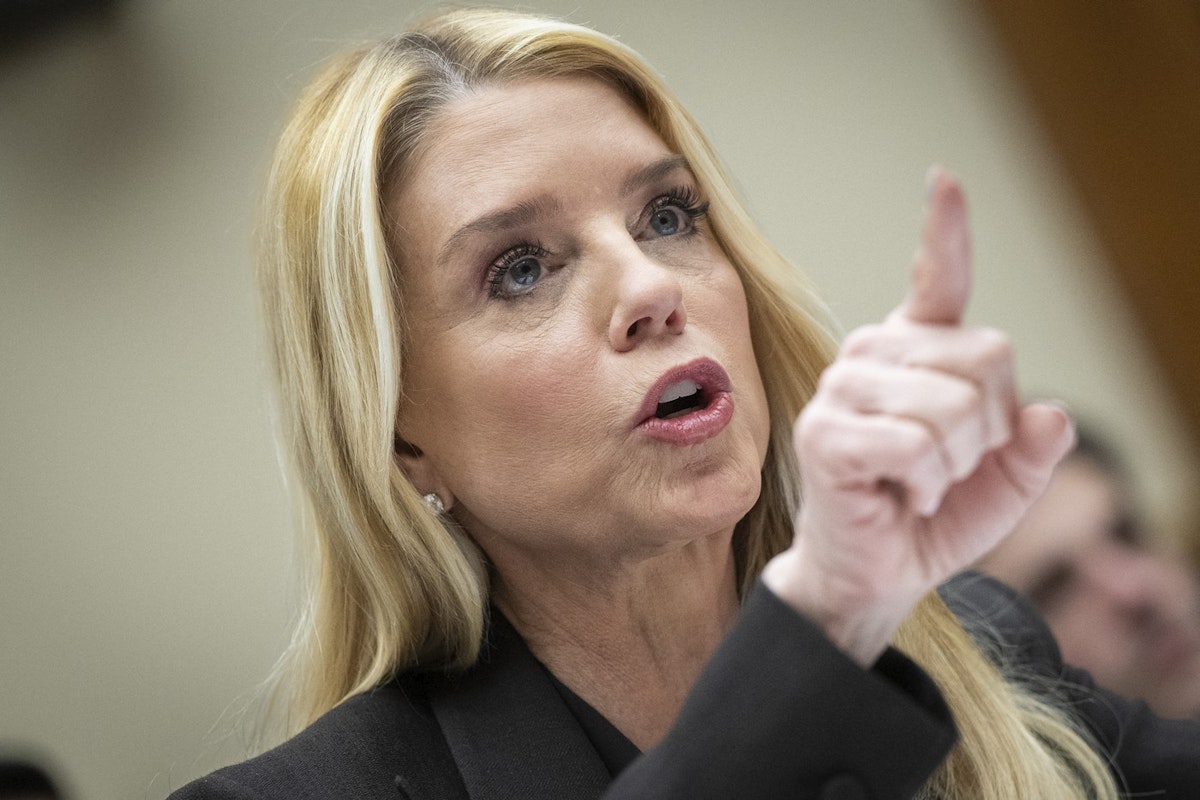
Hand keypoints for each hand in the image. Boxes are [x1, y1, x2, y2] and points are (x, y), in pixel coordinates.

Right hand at [762, 168, 1073, 664]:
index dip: (945, 231)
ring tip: (920, 482)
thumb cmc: (931, 516)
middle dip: (989, 430)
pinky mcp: (824, 434)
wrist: (876, 574)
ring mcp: (843, 388)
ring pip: (953, 407)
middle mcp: (875, 353)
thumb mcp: (1006, 483)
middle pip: (987, 356)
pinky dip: (926, 486)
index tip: (944, 179)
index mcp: (917, 350)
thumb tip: (1049, 415)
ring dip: (957, 465)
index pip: (937, 280)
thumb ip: (1034, 447)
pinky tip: (900, 495)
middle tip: (948, 466)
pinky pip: (916, 446)